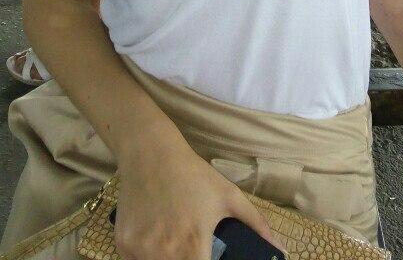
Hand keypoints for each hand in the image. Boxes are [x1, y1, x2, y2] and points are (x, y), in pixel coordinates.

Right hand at [115, 139, 286, 259]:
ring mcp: (140, 249)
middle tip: (190, 251)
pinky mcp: (123, 243)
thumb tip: (279, 246)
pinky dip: (145, 257)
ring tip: (173, 243)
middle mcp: (165, 252)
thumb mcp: (228, 195)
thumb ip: (255, 224)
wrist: (150, 153)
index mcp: (193, 245)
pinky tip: (154, 239)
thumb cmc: (193, 174)